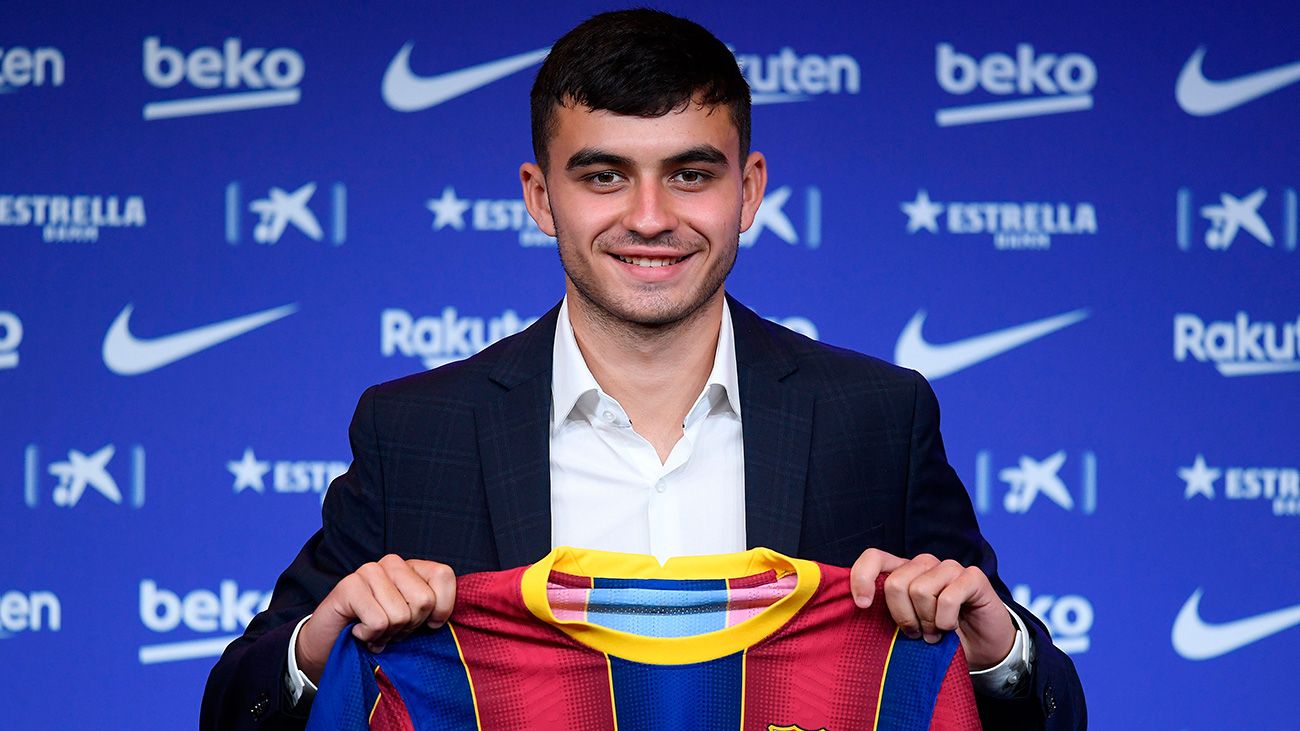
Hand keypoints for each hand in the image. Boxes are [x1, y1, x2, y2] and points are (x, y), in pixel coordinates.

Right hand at [295, 555, 455, 684]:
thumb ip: (431, 613)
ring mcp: (369, 571)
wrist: (330, 645)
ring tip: (374, 631)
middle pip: (423, 600)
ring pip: (400, 615)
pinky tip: (358, 631)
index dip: (441, 608)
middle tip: (391, 629)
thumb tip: (440, 620)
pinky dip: (370, 636)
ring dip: (387, 634)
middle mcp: (392, 563)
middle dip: (409, 626)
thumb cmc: (377, 633)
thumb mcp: (413, 623)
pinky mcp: (349, 585)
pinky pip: (378, 622)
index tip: (426, 625)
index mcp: (413, 568)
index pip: (443, 575)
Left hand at [850, 548, 1013, 670]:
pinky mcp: (972, 576)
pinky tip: (951, 628)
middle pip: (896, 583)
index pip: (874, 557)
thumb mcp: (907, 624)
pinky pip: (948, 598)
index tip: (863, 605)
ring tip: (934, 633)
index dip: (862, 578)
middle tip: (916, 634)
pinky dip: (946, 621)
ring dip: (927, 621)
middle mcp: (925, 564)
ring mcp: (949, 567)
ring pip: (920, 590)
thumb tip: (861, 606)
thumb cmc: (938, 635)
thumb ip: (886, 612)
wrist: (982, 647)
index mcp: (904, 571)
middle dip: (903, 616)